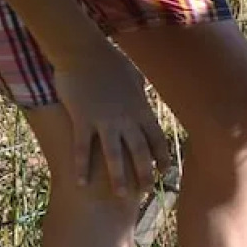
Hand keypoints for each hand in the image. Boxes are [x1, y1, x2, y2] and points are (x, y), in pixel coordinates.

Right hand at [52, 49, 171, 196]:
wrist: (83, 50)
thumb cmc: (108, 59)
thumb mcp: (133, 77)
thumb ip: (139, 91)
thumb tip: (144, 93)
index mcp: (140, 109)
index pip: (157, 138)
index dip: (162, 157)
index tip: (165, 171)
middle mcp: (126, 118)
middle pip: (141, 152)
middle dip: (146, 173)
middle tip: (148, 191)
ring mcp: (105, 120)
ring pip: (116, 155)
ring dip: (120, 177)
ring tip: (123, 196)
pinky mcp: (83, 119)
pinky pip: (83, 149)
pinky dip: (82, 168)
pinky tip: (81, 184)